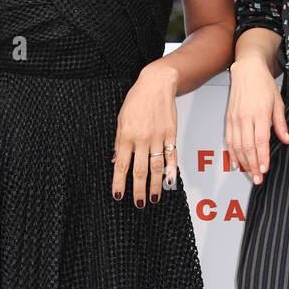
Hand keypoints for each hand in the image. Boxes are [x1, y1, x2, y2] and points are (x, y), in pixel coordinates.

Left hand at [112, 63, 177, 207]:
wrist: (157, 84)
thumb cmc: (137, 99)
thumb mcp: (121, 119)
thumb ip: (119, 141)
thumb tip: (117, 160)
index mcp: (127, 135)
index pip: (122, 165)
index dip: (119, 182)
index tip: (118, 195)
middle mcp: (143, 138)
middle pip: (140, 170)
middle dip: (138, 190)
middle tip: (138, 204)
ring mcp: (158, 137)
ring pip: (156, 167)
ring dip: (155, 185)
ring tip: (153, 198)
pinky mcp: (171, 135)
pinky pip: (172, 156)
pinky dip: (171, 171)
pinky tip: (170, 182)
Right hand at [225, 58, 288, 185]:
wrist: (247, 70)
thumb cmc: (263, 84)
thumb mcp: (278, 102)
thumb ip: (281, 123)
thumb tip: (286, 139)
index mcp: (259, 113)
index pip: (260, 140)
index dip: (262, 157)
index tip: (264, 169)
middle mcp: (245, 117)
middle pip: (247, 147)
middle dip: (253, 165)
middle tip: (258, 179)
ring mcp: (235, 118)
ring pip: (237, 146)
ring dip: (243, 162)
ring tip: (250, 174)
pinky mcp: (229, 119)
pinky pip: (229, 140)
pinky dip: (232, 153)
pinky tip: (237, 162)